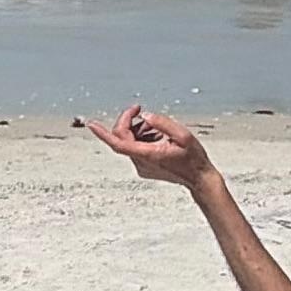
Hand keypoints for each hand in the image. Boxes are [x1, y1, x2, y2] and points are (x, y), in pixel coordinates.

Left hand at [89, 106, 212, 189]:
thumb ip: (163, 123)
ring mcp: (141, 167)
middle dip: (128, 121)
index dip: (103, 133)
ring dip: (138, 130)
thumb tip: (145, 116)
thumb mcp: (184, 135)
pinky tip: (157, 136)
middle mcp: (141, 163)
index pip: (119, 143)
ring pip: (129, 142)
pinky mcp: (144, 168)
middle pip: (122, 138)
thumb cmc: (194, 158)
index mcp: (148, 155)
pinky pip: (135, 148)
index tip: (91, 124)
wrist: (200, 179)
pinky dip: (142, 137)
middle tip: (140, 110)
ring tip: (158, 129)